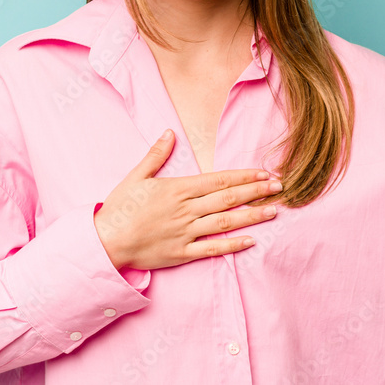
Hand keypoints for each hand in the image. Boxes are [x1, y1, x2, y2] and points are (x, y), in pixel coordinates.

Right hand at [93, 130, 281, 270]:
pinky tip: (251, 240)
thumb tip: (169, 132)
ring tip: (273, 211)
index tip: (263, 173)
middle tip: (279, 187)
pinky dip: (232, 245)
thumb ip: (155, 155)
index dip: (243, 176)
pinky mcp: (182, 253)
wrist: (105, 242)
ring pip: (225, 222)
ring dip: (252, 216)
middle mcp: (186, 210)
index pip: (218, 180)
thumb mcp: (135, 177)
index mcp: (177, 189)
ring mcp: (185, 232)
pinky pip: (212, 249)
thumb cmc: (119, 208)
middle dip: (256, 192)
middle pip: (228, 199)